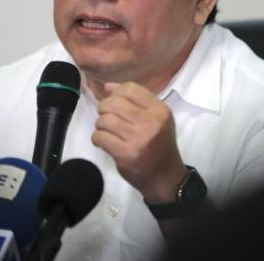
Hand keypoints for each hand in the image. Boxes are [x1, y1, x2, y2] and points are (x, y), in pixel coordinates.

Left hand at [92, 82, 186, 202]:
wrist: (165, 177)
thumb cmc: (159, 145)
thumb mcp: (155, 119)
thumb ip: (134, 101)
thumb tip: (108, 86)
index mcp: (160, 110)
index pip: (130, 89)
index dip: (117, 93)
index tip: (115, 103)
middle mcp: (150, 122)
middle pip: (114, 103)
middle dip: (104, 109)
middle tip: (108, 118)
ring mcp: (138, 138)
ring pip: (105, 119)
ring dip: (100, 125)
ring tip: (107, 131)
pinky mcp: (125, 154)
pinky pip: (100, 136)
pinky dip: (97, 138)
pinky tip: (104, 142)